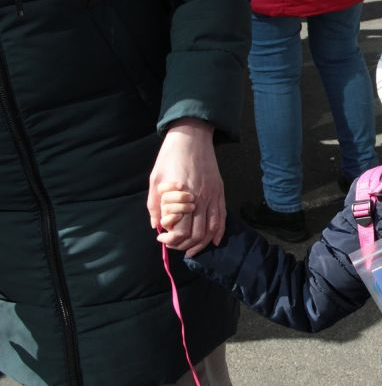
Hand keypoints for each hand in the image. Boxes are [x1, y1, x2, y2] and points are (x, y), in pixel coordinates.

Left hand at [146, 118, 225, 256]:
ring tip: (191, 249)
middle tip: (174, 245)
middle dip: (184, 245)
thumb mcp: (156, 180)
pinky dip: (219, 232)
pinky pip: (222, 217)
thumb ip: (155, 204)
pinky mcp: (220, 192)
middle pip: (196, 233)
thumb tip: (156, 225)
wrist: (191, 136)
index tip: (162, 239)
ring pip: (211, 228)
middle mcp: (199, 198)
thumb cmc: (170, 157)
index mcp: (181, 196)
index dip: (171, 240)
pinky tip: (214, 241)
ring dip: (202, 243)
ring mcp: (212, 196)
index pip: (180, 229)